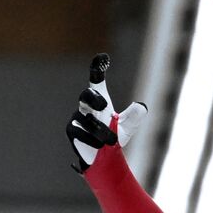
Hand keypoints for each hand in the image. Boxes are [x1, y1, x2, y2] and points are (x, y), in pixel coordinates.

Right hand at [66, 54, 147, 172]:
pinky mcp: (71, 130)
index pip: (96, 80)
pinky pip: (80, 132)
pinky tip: (100, 145)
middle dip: (94, 98)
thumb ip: (134, 116)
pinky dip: (92, 139)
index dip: (98, 68)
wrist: (102, 156)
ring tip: (112, 140)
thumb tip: (141, 106)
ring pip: (88, 120)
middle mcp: (86, 105)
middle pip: (86, 94)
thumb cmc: (114, 135)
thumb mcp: (128, 127)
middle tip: (105, 105)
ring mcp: (77, 117)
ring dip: (102, 131)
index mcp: (100, 99)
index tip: (103, 57)